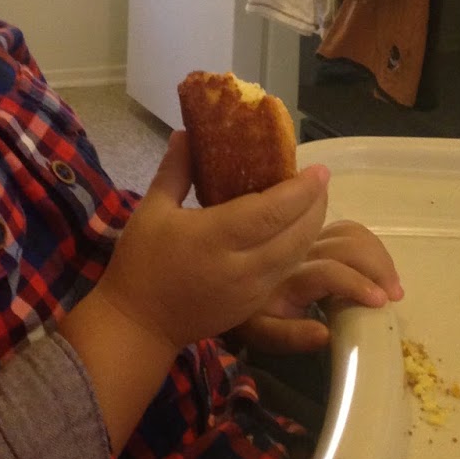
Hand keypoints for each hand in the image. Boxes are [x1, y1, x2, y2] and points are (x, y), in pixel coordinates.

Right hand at [59, 132, 330, 449]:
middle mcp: (241, 265)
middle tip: (320, 180)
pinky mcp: (254, 306)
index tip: (318, 169)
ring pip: (297, 255)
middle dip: (316, 205)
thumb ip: (175, 170)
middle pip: (296, 233)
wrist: (139, 325)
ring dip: (312, 227)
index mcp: (215, 237)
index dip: (301, 189)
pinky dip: (298, 249)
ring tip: (314, 202)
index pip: (272, 210)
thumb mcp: (151, 210)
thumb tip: (187, 133)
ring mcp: (251, 290)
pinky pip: (286, 273)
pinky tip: (296, 232)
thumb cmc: (141, 264)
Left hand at [231, 220, 401, 356]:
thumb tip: (326, 335)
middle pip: (346, 246)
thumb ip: (290, 336)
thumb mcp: (263, 333)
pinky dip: (369, 244)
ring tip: (392, 284)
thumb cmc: (250, 316)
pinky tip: (379, 266)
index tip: (382, 303)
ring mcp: (309, 240)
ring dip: (377, 255)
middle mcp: (298, 252)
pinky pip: (348, 229)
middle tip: (395, 295)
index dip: (356, 284)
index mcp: (285, 277)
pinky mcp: (316, 235)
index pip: (328, 272)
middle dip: (376, 268)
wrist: (225, 286)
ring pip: (350, 233)